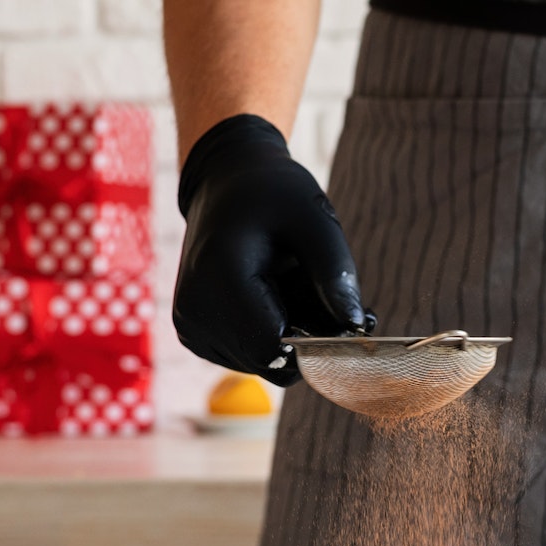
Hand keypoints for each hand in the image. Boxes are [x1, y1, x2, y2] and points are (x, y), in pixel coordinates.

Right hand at [174, 114, 368, 385]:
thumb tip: (354, 327)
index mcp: (217, 277)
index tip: (343, 313)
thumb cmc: (272, 194)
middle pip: (270, 360)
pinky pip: (248, 354)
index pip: (273, 347)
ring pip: (262, 362)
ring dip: (291, 334)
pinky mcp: (194, 333)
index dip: (317, 341)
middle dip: (307, 337)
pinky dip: (272, 332)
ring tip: (292, 285)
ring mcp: (190, 326)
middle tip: (324, 292)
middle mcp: (194, 311)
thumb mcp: (314, 217)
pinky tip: (274, 295)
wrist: (225, 183)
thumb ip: (336, 273)